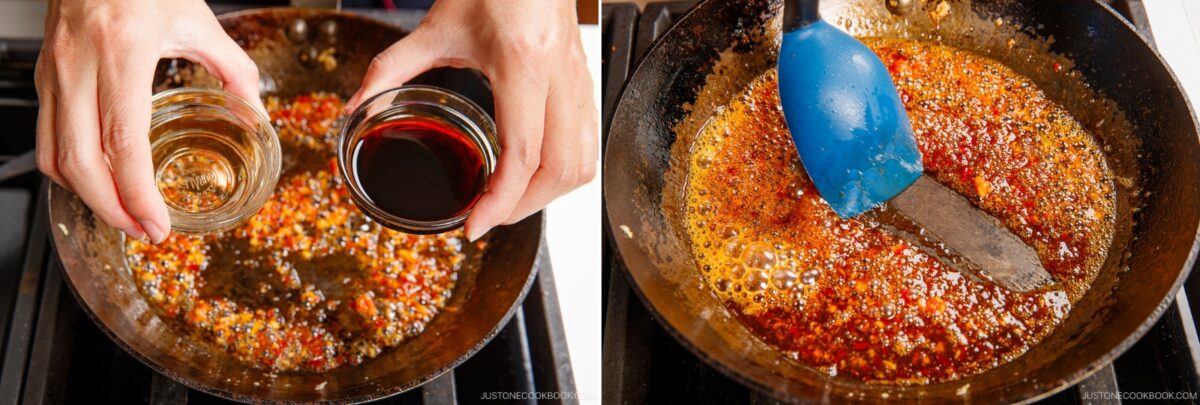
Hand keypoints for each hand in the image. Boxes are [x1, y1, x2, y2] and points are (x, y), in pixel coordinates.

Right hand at [35, 0, 262, 242]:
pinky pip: (46, 136)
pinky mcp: (44, 74)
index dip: (136, 193)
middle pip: (80, 162)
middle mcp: (79, 64)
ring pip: (54, 156)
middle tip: (144, 232)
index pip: (122, 141)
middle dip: (111, 209)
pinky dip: (69, 169)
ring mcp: (54, 70)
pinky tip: (98, 180)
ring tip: (125, 215)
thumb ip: (232, 67)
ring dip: (87, 197)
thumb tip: (256, 110)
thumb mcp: (197, 18)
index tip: (157, 223)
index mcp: (123, 52)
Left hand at [347, 0, 597, 240]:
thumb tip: (358, 107)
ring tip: (511, 202)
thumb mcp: (437, 25)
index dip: (500, 200)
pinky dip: (565, 171)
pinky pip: (589, 141)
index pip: (523, 153)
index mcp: (522, 64)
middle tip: (489, 218)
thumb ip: (391, 68)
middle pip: (561, 170)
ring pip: (584, 162)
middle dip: (526, 207)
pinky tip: (536, 174)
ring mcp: (580, 80)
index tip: (475, 225)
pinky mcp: (585, 81)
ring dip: (550, 194)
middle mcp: (560, 76)